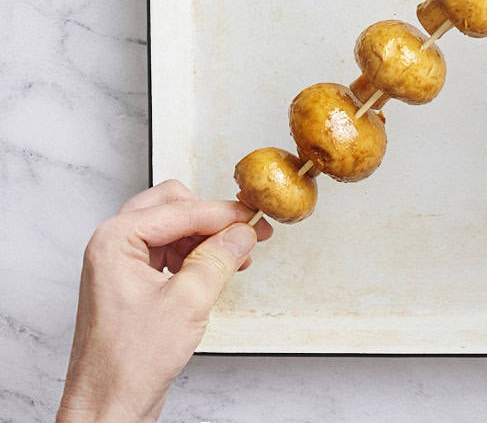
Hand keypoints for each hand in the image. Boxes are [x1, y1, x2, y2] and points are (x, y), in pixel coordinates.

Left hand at [57, 180, 272, 422]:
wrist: (108, 406)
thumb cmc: (127, 363)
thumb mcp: (188, 302)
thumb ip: (219, 258)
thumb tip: (242, 233)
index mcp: (115, 240)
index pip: (182, 209)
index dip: (224, 214)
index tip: (255, 218)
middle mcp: (112, 246)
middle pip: (173, 206)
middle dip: (211, 219)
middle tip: (244, 231)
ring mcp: (120, 264)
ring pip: (173, 228)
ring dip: (206, 238)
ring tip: (237, 257)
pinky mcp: (131, 282)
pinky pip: (168, 251)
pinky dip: (195, 256)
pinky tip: (216, 272)